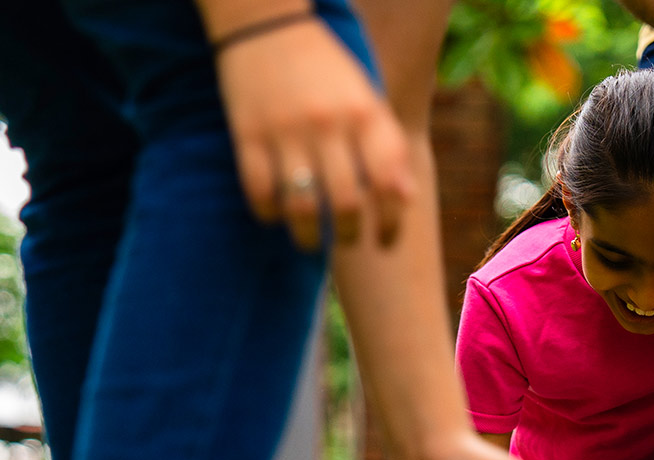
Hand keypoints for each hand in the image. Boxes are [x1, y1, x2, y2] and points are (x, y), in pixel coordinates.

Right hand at [215, 18, 413, 249]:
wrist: (266, 23)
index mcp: (364, 114)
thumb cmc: (326, 68)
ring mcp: (285, 131)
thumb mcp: (366, 96)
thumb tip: (405, 198)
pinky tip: (276, 215)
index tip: (386, 242)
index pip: (388, 183)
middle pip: (345, 204)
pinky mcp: (248, 134)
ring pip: (300, 206)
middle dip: (350, 236)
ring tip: (311, 242)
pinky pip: (259, 192)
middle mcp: (328, 124)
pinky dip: (269, 213)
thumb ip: (387, 144)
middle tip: (349, 243)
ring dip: (309, 236)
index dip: (391, 223)